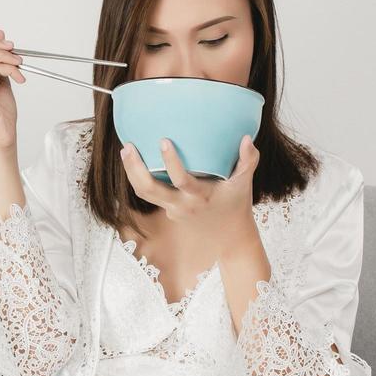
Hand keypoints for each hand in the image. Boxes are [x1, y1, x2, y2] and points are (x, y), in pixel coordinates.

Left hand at [119, 135, 261, 256]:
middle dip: (135, 169)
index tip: (163, 141)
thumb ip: (248, 161)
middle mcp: (182, 205)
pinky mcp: (168, 210)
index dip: (171, 162)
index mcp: (200, 197)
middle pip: (150, 191)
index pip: (181, 181)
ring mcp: (172, 210)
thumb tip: (246, 138)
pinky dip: (140, 179)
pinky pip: (149, 195)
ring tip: (127, 150)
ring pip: (144, 194)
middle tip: (128, 146)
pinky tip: (136, 160)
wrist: (229, 237)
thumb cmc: (237, 205)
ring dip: (132, 173)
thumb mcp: (244, 185)